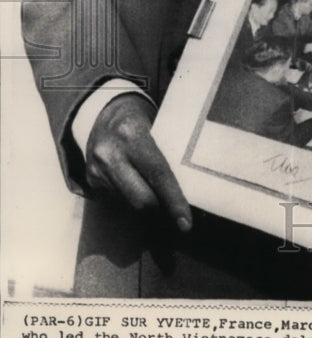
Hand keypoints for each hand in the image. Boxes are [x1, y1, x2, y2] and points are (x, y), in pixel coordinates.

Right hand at [85, 93, 191, 231]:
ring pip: (130, 204)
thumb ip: (170, 151)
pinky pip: (119, 201)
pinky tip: (139, 186)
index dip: (174, 200)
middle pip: (142, 199)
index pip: (158, 174)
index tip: (185, 223)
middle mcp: (111, 153)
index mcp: (132, 134)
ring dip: (148, 206)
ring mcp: (98, 169)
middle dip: (162, 210)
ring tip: (160, 198)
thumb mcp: (157, 125)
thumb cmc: (140, 121)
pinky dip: (133, 198)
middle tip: (178, 214)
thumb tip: (192, 184)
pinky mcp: (91, 180)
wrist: (103, 114)